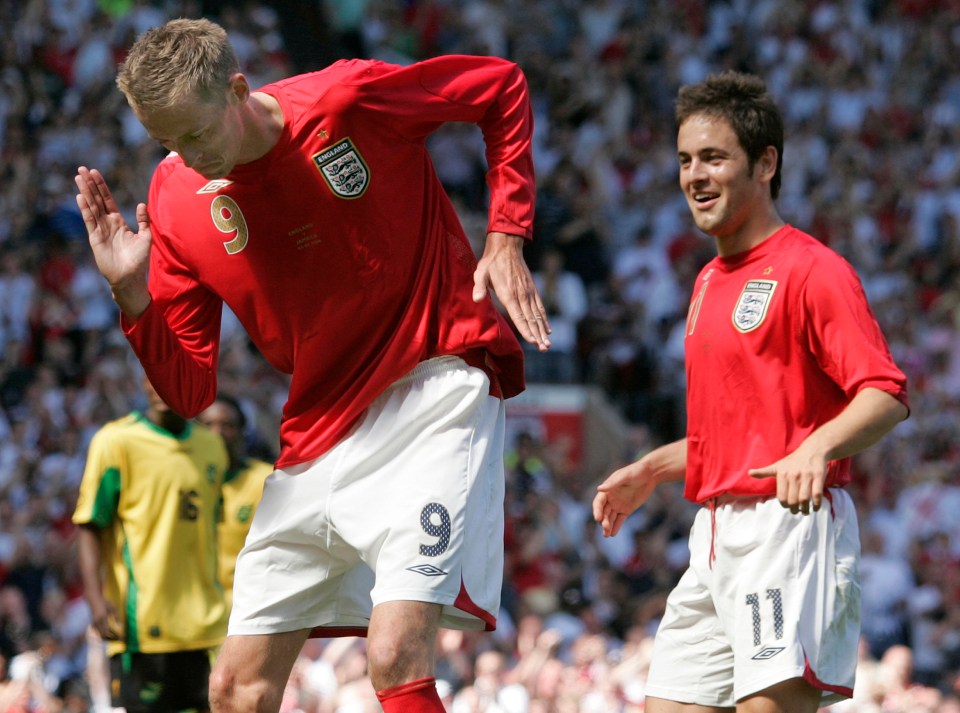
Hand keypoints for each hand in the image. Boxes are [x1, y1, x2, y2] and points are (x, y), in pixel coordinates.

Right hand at [75, 166, 151, 317]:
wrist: (131, 277)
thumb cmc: (138, 260)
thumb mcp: (145, 237)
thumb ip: (143, 220)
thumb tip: (142, 204)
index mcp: (118, 222)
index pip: (108, 200)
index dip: (101, 186)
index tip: (95, 172)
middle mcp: (107, 224)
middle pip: (96, 199)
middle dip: (90, 184)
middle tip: (81, 169)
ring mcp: (100, 230)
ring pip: (91, 207)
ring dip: (85, 192)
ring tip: (78, 177)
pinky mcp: (95, 239)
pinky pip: (90, 221)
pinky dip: (85, 209)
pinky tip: (81, 197)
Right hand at [88, 595, 121, 640]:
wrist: (94, 599)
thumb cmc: (105, 603)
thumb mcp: (113, 608)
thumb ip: (116, 617)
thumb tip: (120, 626)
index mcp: (102, 618)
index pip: (106, 631)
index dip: (112, 636)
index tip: (118, 638)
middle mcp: (96, 622)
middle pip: (102, 635)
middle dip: (110, 638)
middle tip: (118, 639)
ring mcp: (93, 623)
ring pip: (99, 634)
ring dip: (107, 637)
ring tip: (115, 636)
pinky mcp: (93, 623)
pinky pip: (98, 632)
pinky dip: (103, 634)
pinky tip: (110, 633)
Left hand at [473, 232, 550, 350]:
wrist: (507, 246)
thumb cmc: (491, 262)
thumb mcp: (480, 273)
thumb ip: (479, 287)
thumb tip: (477, 300)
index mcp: (509, 294)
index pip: (519, 316)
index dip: (526, 330)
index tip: (533, 342)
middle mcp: (522, 295)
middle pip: (531, 319)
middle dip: (538, 335)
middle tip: (544, 349)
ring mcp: (529, 292)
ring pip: (537, 315)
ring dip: (543, 330)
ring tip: (548, 344)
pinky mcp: (532, 289)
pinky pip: (540, 307)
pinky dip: (544, 319)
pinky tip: (548, 329)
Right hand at [592, 461, 658, 536]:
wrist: (650, 475)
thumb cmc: (636, 471)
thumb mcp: (625, 476)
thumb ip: (613, 483)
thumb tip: (599, 489)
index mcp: (607, 490)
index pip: (598, 503)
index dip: (597, 510)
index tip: (598, 518)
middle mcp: (610, 499)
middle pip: (604, 512)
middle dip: (603, 521)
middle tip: (605, 528)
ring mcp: (618, 505)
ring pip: (610, 518)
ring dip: (607, 526)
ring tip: (607, 535)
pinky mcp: (626, 510)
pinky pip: (619, 520)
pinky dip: (616, 527)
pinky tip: (613, 534)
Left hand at [749, 449, 827, 514]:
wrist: (811, 450)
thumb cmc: (792, 461)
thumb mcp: (777, 465)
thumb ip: (764, 472)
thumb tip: (749, 473)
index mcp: (782, 473)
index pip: (781, 497)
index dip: (784, 505)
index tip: (787, 506)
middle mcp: (793, 475)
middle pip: (793, 500)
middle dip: (795, 509)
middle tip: (796, 511)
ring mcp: (807, 475)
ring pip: (805, 499)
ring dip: (805, 509)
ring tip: (805, 511)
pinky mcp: (818, 476)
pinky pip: (817, 494)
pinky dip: (817, 504)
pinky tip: (815, 507)